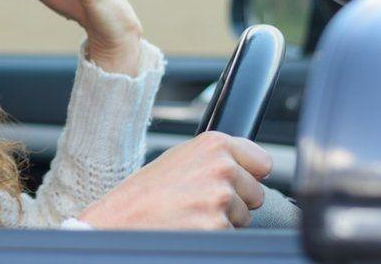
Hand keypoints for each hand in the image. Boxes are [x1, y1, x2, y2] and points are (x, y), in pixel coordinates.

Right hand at [77, 132, 272, 229]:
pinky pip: (230, 236)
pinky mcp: (217, 227)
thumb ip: (214, 158)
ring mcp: (220, 198)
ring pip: (244, 218)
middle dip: (234, 201)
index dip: (247, 175)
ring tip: (189, 214)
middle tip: (198, 201)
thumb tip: (250, 167)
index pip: (262, 162)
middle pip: (255, 193)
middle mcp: (221, 168)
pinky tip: (189, 228)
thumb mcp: (177, 159)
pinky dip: (213, 236)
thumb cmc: (142, 193)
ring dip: (222, 220)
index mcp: (213, 145)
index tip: (233, 180)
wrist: (118, 221)